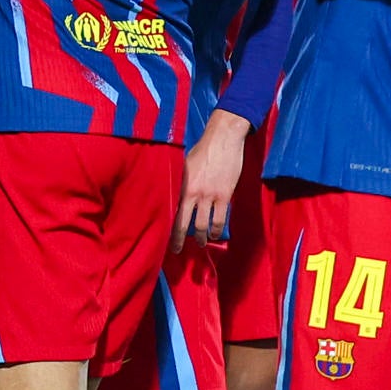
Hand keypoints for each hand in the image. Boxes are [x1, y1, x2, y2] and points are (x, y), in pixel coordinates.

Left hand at [175, 111, 249, 251]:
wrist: (223, 138)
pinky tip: (216, 235)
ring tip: (201, 243)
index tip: (165, 238)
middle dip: (180, 239)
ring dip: (202, 237)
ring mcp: (210, 195)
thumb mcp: (185, 164)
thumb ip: (181, 182)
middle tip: (177, 250)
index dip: (169, 228)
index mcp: (182, 185)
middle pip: (185, 223)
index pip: (172, 212)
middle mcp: (194, 193)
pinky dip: (217, 230)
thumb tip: (175, 195)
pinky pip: (220, 218)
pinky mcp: (225, 195)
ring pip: (204, 225)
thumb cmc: (203, 149)